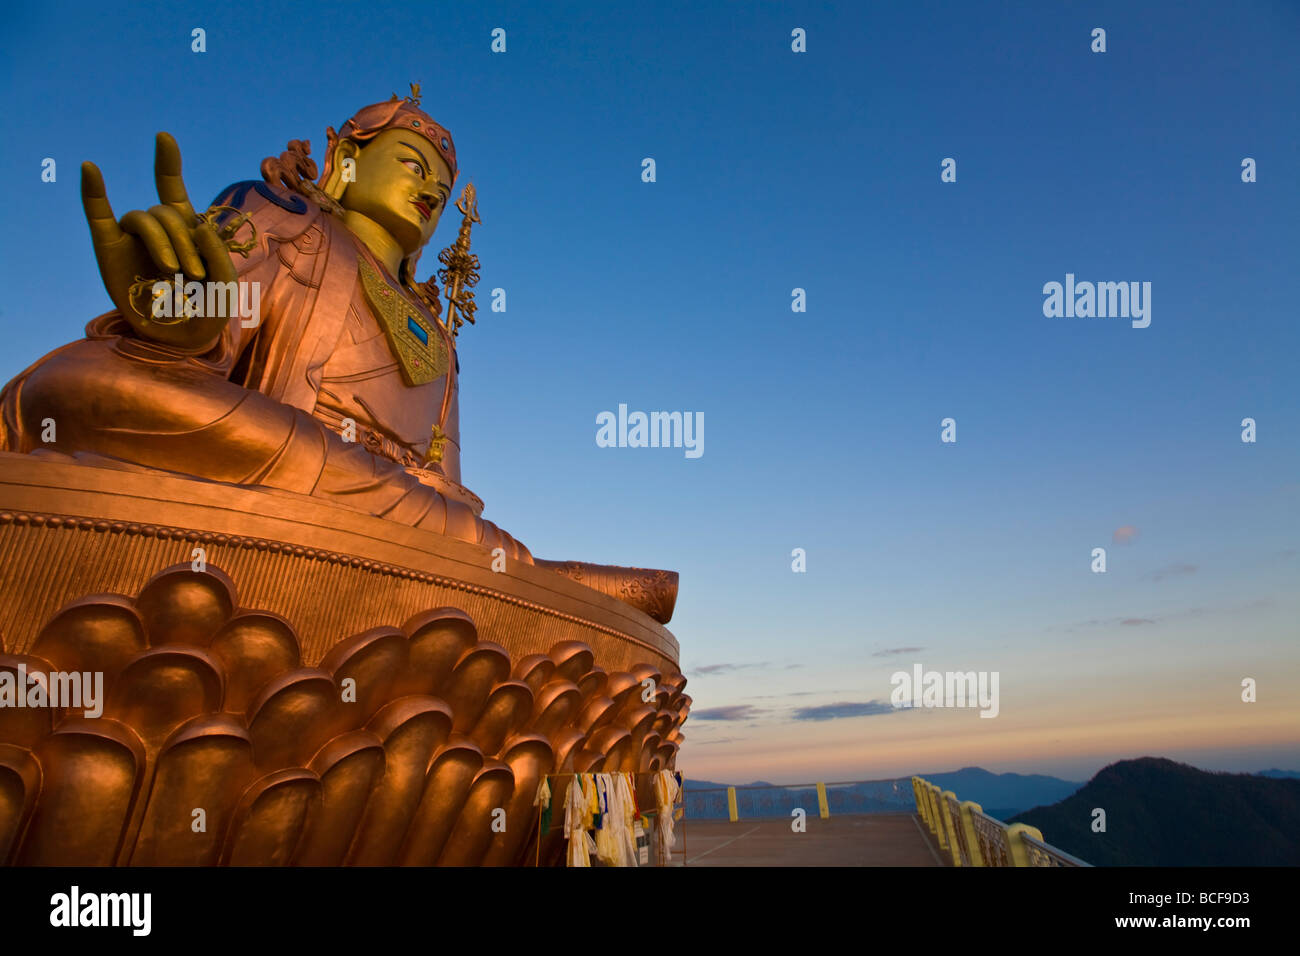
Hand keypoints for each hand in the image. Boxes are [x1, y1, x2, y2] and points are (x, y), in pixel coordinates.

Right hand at [81, 132, 237, 349]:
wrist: (182, 341)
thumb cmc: (207, 310)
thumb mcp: (225, 284)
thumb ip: (218, 254)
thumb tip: (196, 224)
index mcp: (184, 228)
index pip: (171, 188)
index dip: (166, 162)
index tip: (162, 137)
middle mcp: (157, 229)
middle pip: (166, 211)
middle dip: (183, 239)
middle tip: (193, 273)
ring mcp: (132, 239)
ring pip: (144, 218)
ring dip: (163, 241)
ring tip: (174, 271)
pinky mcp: (109, 250)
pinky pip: (98, 214)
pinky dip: (94, 192)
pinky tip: (91, 168)